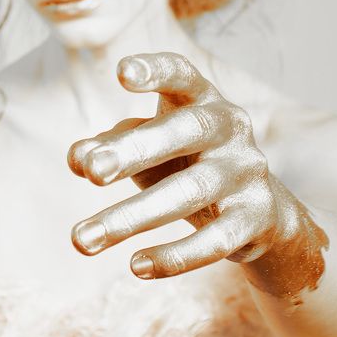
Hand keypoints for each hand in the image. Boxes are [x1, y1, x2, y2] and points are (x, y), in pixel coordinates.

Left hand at [67, 51, 306, 282]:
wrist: (260, 213)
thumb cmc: (184, 163)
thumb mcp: (146, 149)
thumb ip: (108, 147)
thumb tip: (76, 159)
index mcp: (201, 98)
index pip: (181, 74)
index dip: (154, 71)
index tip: (121, 73)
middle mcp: (230, 126)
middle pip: (183, 132)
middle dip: (135, 151)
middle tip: (92, 173)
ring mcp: (246, 171)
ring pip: (189, 193)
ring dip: (132, 217)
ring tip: (82, 239)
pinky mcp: (256, 217)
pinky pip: (215, 241)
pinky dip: (174, 256)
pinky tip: (135, 266)